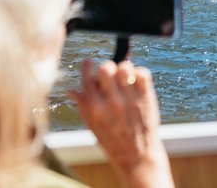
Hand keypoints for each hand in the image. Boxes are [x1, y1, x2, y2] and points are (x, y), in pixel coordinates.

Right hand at [69, 58, 174, 187]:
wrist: (136, 155)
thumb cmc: (112, 140)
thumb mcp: (92, 126)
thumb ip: (82, 105)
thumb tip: (70, 90)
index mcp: (96, 109)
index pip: (87, 78)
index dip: (86, 66)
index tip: (88, 62)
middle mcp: (113, 102)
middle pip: (106, 67)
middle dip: (105, 67)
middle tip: (108, 74)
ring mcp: (131, 99)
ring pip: (125, 67)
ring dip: (123, 68)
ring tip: (123, 77)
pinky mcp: (146, 97)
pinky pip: (143, 72)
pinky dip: (138, 72)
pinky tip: (134, 81)